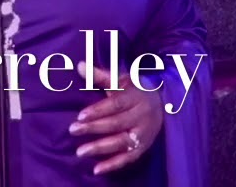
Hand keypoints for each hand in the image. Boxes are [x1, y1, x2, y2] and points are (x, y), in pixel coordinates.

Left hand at [69, 61, 163, 175]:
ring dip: (100, 148)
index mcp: (136, 97)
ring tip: (80, 152)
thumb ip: (101, 76)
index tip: (80, 115)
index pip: (116, 104)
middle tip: (73, 130)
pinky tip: (96, 169)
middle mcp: (141, 117)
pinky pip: (128, 159)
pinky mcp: (143, 148)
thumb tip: (79, 66)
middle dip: (94, 128)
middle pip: (116, 124)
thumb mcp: (122, 80)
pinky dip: (112, 165)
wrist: (162, 105)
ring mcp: (143, 134)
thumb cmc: (135, 90)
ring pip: (121, 143)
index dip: (99, 110)